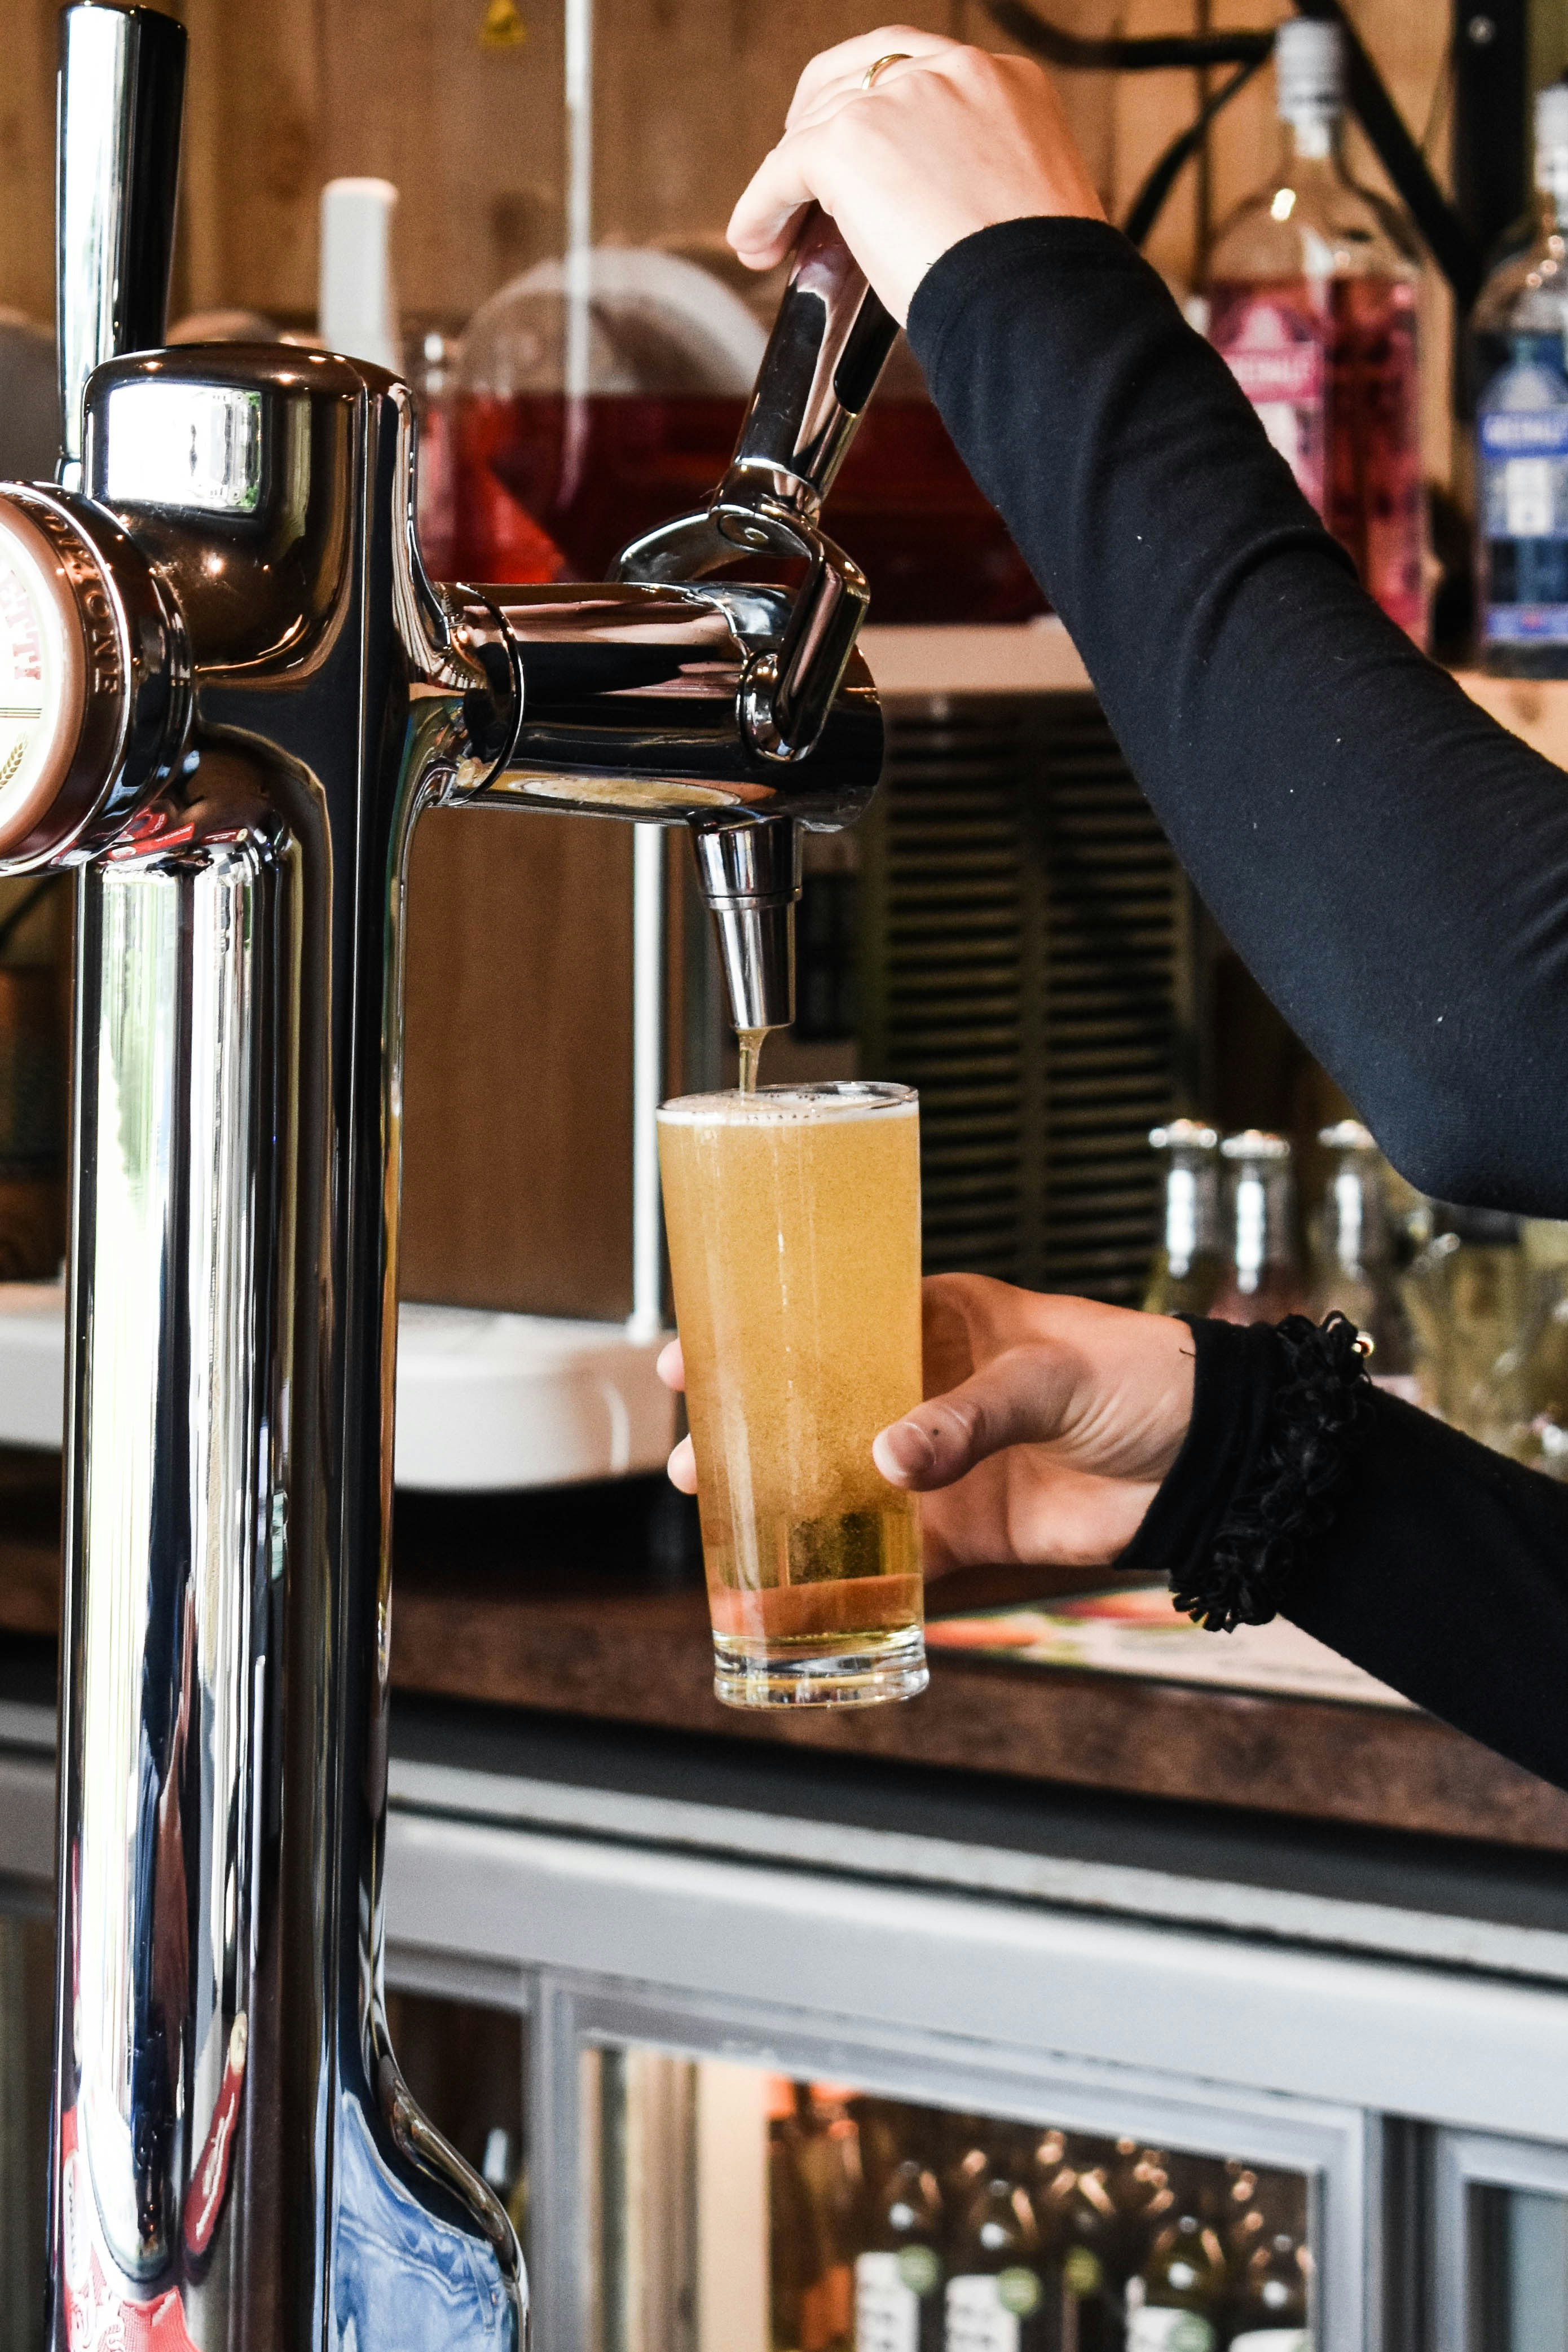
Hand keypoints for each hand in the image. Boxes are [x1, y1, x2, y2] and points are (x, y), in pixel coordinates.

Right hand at [657, 1274, 1193, 1579]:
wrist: (1210, 1462)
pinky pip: (890, 1556)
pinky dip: (845, 1576)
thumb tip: (890, 1459)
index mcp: (937, 1319)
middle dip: (749, 1427)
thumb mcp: (1050, 1376)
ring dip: (780, 1499)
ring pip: (837, 1481)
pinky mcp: (963, 1529)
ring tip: (719, 1514)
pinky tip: (789, 1590)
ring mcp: (937, 1461)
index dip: (757, 1335)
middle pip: (814, 1404)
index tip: (693, 1355)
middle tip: (692, 1455)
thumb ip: (970, 1415)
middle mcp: (923, 1387)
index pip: (828, 1318)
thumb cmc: (1141, 1380)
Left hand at [727, 28, 1104, 325]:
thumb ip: (975, 176)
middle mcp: (954, 72)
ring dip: (785, 181)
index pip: (915, 69)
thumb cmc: (1041, 284)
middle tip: (798, 182)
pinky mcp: (851, 142)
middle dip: (818, 132)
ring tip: (772, 233)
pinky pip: (783, 169)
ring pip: (816, 125)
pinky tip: (754, 240)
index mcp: (1005, 83)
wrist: (1039, 303)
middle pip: (854, 82)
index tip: (856, 145)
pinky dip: (760, 207)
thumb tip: (929, 211)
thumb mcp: (1022, 202)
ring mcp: (900, 99)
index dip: (871, 106)